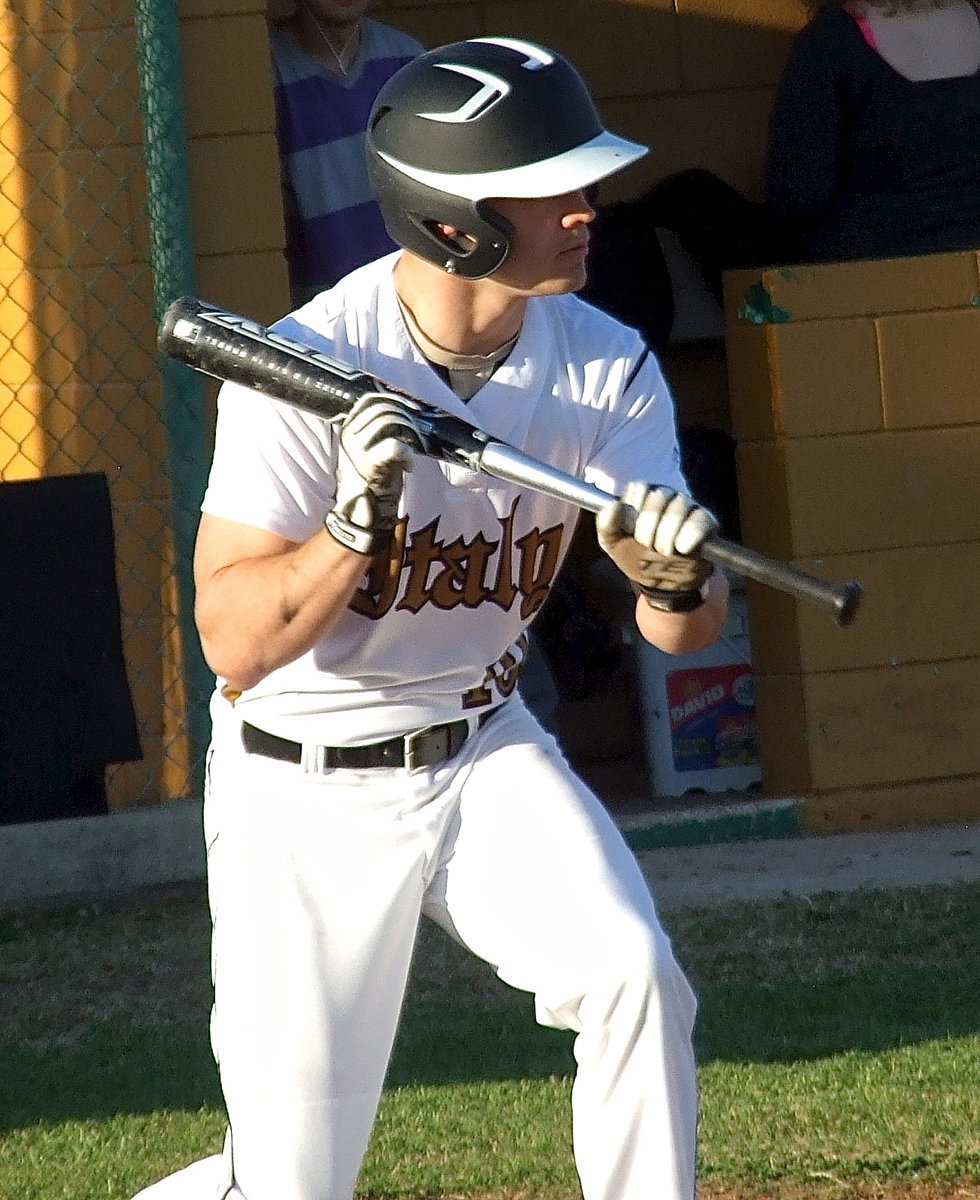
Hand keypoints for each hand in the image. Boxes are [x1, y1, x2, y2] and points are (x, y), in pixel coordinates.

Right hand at [324, 393, 423, 554]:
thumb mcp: (368, 448)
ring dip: (410, 433)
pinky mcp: (371, 465)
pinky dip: (409, 455)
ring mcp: (358, 450)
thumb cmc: (372, 480)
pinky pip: (395, 447)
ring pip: (391, 423)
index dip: (394, 400)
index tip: (410, 409)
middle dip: (407, 418)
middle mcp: (350, 436)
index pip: (371, 400)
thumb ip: (379, 429)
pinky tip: (410, 466)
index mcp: (348, 428)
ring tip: (413, 448)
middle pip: (384, 409)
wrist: (363, 515)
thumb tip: (402, 409)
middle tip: (416, 433)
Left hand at [596, 481, 717, 611]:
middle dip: (648, 529)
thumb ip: (607, 524)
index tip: (631, 532)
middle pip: (658, 498)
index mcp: (642, 496)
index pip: (639, 488)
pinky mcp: (706, 521)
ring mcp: (688, 506)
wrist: (662, 583)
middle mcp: (666, 495)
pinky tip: (682, 549)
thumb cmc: (637, 558)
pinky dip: (688, 538)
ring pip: (678, 508)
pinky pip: (699, 521)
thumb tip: (614, 505)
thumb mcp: (614, 544)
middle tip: (648, 546)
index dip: (632, 514)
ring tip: (665, 551)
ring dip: (667, 537)